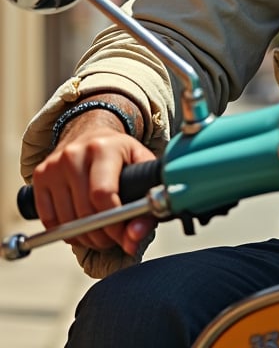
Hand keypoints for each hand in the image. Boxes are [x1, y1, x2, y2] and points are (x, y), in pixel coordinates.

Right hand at [32, 118, 157, 256]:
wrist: (91, 134)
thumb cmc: (119, 153)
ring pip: (67, 221)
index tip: (124, 233)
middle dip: (102, 234)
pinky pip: (49, 220)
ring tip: (100, 232)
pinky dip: (66, 233)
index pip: (102, 194)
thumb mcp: (142, 165)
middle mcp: (75, 154)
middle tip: (113, 237)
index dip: (114, 222)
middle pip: (85, 212)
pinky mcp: (40, 176)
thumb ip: (147, 199)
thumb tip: (136, 235)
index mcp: (104, 148)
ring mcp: (54, 165)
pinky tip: (81, 227)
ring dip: (85, 237)